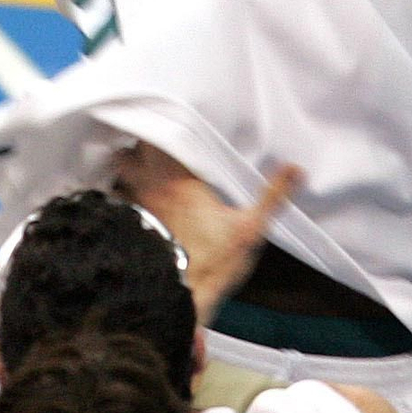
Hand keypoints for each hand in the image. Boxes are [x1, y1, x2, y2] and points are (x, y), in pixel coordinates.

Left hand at [114, 143, 301, 325]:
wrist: (181, 297)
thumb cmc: (215, 261)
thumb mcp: (251, 227)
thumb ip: (273, 195)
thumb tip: (297, 168)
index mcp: (181, 178)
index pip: (158, 137)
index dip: (157, 125)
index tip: (164, 115)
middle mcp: (153, 185)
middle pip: (130, 150)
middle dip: (136, 144)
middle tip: (150, 140)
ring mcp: (138, 204)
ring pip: (118, 171)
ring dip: (123, 165)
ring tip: (134, 160)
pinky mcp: (132, 224)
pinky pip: (115, 197)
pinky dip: (117, 190)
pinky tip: (124, 192)